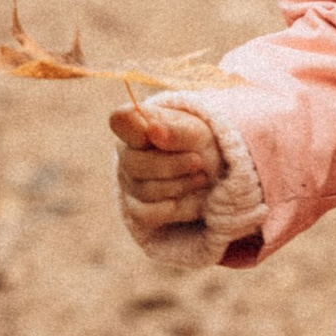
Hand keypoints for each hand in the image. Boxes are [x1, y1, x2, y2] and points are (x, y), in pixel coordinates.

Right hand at [111, 98, 218, 232]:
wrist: (215, 175)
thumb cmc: (199, 145)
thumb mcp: (198, 133)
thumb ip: (176, 131)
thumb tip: (153, 130)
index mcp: (135, 126)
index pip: (120, 120)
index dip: (134, 126)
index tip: (155, 130)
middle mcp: (126, 155)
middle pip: (134, 164)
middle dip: (172, 165)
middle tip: (198, 161)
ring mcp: (130, 184)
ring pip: (146, 191)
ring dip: (181, 185)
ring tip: (202, 177)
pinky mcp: (138, 211)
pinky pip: (149, 215)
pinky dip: (178, 208)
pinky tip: (196, 199)